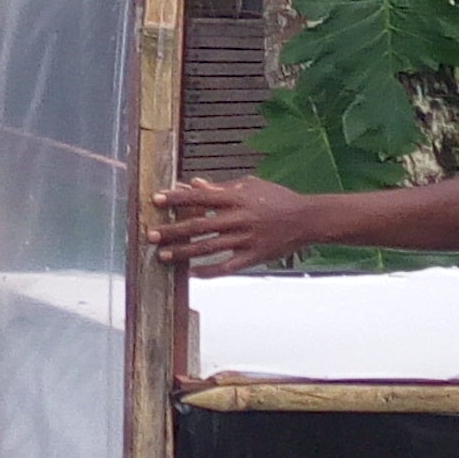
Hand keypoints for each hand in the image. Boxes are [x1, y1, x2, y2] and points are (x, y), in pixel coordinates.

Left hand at [149, 177, 320, 277]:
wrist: (307, 219)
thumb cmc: (277, 199)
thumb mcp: (250, 185)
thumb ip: (221, 187)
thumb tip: (194, 184)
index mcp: (237, 197)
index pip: (200, 197)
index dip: (177, 198)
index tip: (156, 199)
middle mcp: (239, 218)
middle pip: (200, 225)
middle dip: (173, 230)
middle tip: (151, 234)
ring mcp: (246, 240)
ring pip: (208, 248)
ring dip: (184, 252)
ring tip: (163, 255)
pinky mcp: (253, 257)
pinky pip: (226, 267)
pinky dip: (208, 271)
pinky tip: (191, 274)